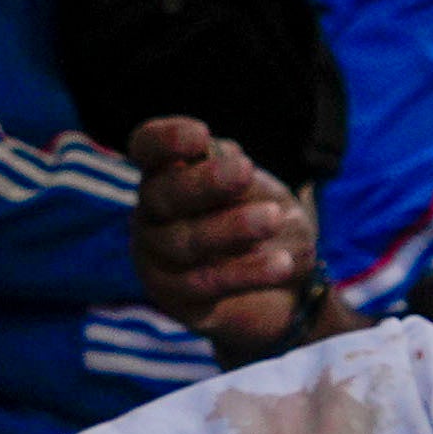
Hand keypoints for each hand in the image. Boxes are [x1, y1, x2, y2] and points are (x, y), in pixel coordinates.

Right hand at [128, 116, 325, 347]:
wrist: (286, 285)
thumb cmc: (266, 220)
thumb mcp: (263, 191)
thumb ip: (240, 178)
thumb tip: (225, 164)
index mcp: (167, 173)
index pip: (147, 147)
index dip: (165, 139)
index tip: (202, 135)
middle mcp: (152, 213)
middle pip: (161, 195)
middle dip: (203, 183)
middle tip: (245, 171)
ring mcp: (156, 258)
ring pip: (183, 242)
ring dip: (230, 228)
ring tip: (272, 219)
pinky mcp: (175, 298)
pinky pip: (203, 284)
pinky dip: (243, 272)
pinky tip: (280, 264)